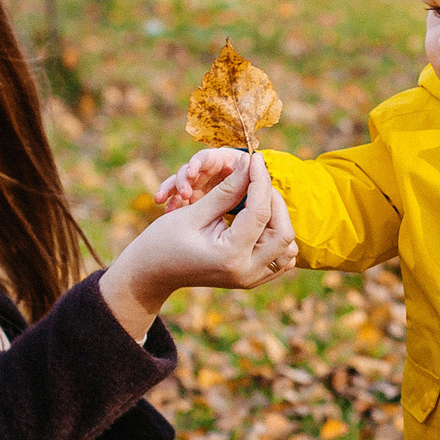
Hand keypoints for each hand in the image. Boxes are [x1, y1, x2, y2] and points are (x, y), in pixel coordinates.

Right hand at [101, 150, 299, 338]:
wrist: (152, 273)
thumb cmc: (163, 240)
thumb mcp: (194, 212)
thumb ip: (227, 190)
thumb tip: (250, 165)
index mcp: (230, 255)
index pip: (260, 212)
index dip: (260, 180)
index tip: (256, 159)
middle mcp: (246, 272)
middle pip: (283, 232)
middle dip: (274, 201)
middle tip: (257, 180)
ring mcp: (250, 279)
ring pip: (288, 248)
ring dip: (279, 220)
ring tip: (258, 199)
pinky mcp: (251, 280)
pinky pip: (281, 259)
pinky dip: (276, 237)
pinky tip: (260, 220)